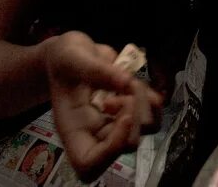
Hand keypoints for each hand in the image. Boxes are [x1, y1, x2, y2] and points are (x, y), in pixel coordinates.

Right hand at [45, 31, 161, 180]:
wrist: (71, 53)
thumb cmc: (63, 59)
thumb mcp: (72, 57)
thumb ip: (97, 69)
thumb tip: (126, 81)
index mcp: (73, 129)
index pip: (89, 164)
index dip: (111, 149)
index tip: (124, 117)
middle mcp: (94, 133)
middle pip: (126, 146)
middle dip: (135, 115)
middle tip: (125, 88)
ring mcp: (114, 123)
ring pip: (145, 130)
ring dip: (145, 103)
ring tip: (128, 82)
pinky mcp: (130, 111)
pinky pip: (153, 116)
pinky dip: (154, 100)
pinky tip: (137, 83)